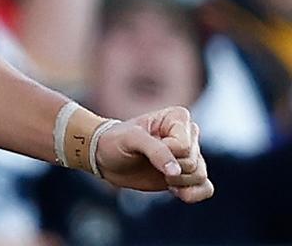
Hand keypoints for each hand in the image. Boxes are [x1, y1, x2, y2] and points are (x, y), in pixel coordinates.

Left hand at [95, 106, 213, 202]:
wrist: (107, 158)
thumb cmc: (116, 141)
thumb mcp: (130, 139)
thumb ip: (155, 150)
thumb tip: (176, 171)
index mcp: (177, 118)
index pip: (184, 146)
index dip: (164, 153)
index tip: (145, 146)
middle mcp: (188, 135)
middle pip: (193, 163)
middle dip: (170, 169)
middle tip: (149, 162)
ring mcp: (190, 155)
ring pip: (199, 176)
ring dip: (177, 182)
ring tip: (159, 173)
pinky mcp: (187, 175)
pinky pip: (206, 188)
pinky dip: (193, 194)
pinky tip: (175, 191)